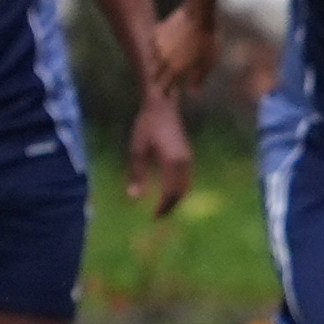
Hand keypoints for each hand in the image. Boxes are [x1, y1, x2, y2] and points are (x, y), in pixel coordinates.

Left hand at [127, 100, 192, 217]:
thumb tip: (133, 198)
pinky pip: (187, 178)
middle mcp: (185, 163)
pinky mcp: (189, 156)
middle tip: (158, 216)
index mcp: (172, 163)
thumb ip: (137, 174)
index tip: (152, 217)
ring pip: (186, 186)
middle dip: (171, 207)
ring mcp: (189, 159)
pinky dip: (180, 189)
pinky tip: (169, 191)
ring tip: (164, 207)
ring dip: (176, 199)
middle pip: (181, 192)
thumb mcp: (137, 150)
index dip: (162, 207)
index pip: (170, 193)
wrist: (163, 105)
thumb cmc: (146, 126)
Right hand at [151, 8, 218, 98]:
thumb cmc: (207, 41)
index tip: (166, 96)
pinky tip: (158, 47)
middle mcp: (163, 59)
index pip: (165, 86)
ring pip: (152, 59)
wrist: (199, 16)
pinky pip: (152, 43)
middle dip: (157, 80)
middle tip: (159, 83)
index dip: (165, 93)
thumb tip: (192, 94)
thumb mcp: (208, 63)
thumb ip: (198, 79)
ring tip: (158, 66)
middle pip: (155, 74)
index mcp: (175, 69)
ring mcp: (158, 45)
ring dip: (155, 64)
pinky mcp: (157, 32)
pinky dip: (155, 48)